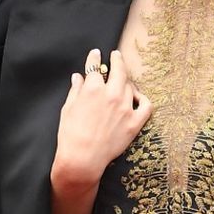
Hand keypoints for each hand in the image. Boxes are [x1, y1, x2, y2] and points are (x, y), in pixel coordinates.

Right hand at [50, 49, 152, 194]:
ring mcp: (125, 108)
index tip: (96, 54)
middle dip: (117, 60)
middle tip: (116, 56)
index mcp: (92, 89)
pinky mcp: (134, 123)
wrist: (81, 159)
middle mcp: (111, 95)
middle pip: (118, 70)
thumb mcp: (68, 108)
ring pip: (129, 86)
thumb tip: (78, 77)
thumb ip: (76, 90)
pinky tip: (137, 97)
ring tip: (123, 79)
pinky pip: (145, 105)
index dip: (94, 58)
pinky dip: (142, 98)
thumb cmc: (70, 135)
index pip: (95, 67)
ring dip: (126, 80)